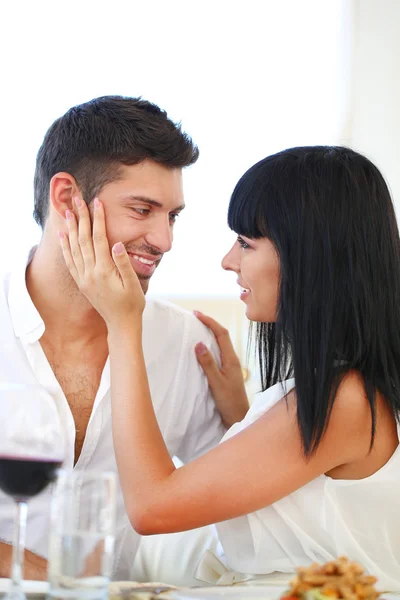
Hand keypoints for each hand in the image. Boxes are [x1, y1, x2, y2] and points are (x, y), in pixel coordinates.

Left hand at [59, 196, 144, 327]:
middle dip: (81, 218)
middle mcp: (90, 273)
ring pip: (74, 249)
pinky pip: (70, 261)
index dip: (98, 220)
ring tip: (68, 212)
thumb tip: (116, 243)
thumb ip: (123, 263)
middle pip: (83, 240)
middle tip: (78, 200)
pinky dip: (65, 247)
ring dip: (70, 229)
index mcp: (104, 271)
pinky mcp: (81, 283)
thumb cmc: (132, 304)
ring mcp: (83, 278)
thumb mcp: (133, 284)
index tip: (97, 203)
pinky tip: (63, 236)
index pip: (99, 239)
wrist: (121, 324)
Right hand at [194, 311, 248, 426]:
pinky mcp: (226, 372)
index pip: (221, 334)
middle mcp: (232, 359)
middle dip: (210, 323)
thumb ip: (208, 364)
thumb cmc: (229, 402)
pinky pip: (218, 352)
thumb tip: (198, 343)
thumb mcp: (216, 383)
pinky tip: (202, 348)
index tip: (196, 314)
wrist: (238, 418)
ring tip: (197, 327)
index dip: (210, 321)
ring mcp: (230, 365)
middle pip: (222, 335)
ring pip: (220, 343)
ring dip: (210, 333)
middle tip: (195, 316)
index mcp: (231, 359)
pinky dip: (210, 345)